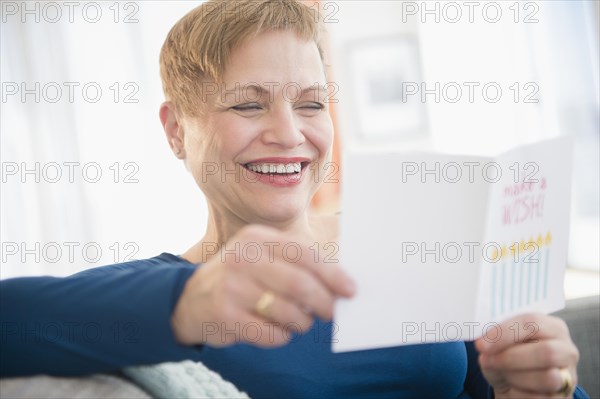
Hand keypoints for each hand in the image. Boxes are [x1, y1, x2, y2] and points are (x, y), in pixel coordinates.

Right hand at [171, 224, 354, 346]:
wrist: (192, 297)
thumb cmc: (241, 276)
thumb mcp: (261, 255)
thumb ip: (295, 262)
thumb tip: (340, 282)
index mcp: (257, 238)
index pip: (304, 253)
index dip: (332, 273)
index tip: (350, 290)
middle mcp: (242, 258)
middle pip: (298, 283)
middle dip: (323, 301)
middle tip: (331, 312)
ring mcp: (231, 287)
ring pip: (286, 311)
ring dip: (302, 321)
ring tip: (301, 321)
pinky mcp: (225, 315)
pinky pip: (270, 333)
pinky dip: (282, 336)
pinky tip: (279, 331)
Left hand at [475, 313, 579, 398]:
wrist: (517, 387)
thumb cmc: (510, 359)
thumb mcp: (501, 346)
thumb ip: (494, 341)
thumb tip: (484, 345)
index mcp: (552, 327)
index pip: (532, 322)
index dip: (504, 333)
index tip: (481, 344)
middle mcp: (566, 350)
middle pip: (546, 351)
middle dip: (510, 357)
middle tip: (486, 360)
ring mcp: (569, 376)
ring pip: (548, 378)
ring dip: (515, 376)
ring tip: (501, 373)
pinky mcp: (563, 397)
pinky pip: (540, 397)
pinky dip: (519, 393)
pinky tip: (513, 387)